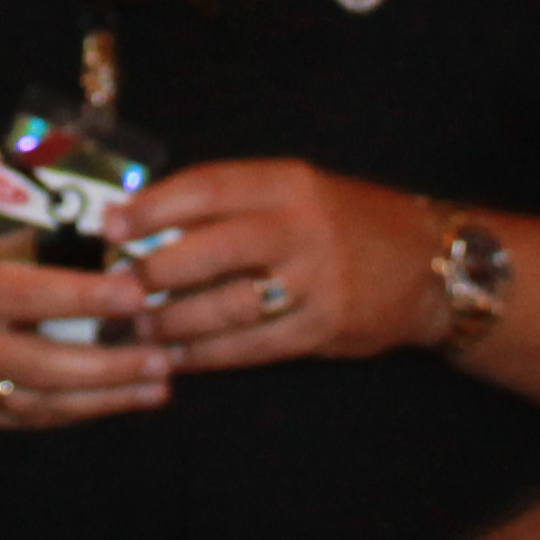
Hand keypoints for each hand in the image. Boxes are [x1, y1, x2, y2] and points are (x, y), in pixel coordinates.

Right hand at [0, 213, 170, 427]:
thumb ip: (16, 238)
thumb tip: (94, 231)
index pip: (33, 296)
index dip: (90, 299)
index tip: (138, 293)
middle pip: (45, 365)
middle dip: (112, 366)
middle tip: (164, 356)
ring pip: (39, 402)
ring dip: (102, 399)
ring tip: (154, 387)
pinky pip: (17, 417)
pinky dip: (66, 411)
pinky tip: (106, 402)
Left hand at [117, 161, 436, 371]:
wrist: (428, 264)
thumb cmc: (345, 221)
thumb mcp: (296, 191)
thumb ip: (234, 203)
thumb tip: (147, 219)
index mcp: (287, 183)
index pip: (208, 187)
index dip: (153, 206)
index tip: (111, 224)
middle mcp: (300, 228)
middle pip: (212, 248)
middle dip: (155, 271)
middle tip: (116, 288)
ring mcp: (315, 281)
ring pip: (227, 305)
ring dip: (174, 320)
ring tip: (137, 328)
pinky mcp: (322, 328)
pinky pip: (252, 346)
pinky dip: (207, 354)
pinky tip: (176, 356)